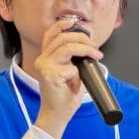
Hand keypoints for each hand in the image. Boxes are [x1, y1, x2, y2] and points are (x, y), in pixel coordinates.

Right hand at [32, 18, 102, 138]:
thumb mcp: (70, 73)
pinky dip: (78, 77)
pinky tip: (75, 87)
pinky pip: (72, 69)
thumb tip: (89, 49)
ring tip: (96, 57)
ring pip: (67, 49)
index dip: (62, 25)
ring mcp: (44, 67)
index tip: (74, 23)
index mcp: (45, 57)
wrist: (56, 115)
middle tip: (95, 48)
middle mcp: (42, 60)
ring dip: (86, 50)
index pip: (50, 35)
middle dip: (83, 39)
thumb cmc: (64, 96)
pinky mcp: (49, 75)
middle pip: (62, 38)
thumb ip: (74, 60)